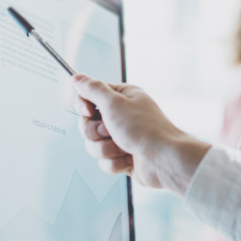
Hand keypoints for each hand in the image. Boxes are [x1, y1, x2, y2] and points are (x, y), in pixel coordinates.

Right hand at [74, 74, 209, 193]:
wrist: (164, 160)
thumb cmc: (143, 128)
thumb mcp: (114, 103)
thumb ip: (92, 89)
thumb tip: (76, 77)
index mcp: (122, 98)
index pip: (89, 97)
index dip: (84, 106)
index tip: (88, 112)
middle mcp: (122, 116)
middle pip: (87, 124)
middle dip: (95, 132)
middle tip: (110, 131)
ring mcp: (123, 139)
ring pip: (93, 145)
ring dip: (106, 149)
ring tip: (124, 148)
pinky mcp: (124, 158)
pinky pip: (104, 162)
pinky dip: (115, 163)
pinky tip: (130, 160)